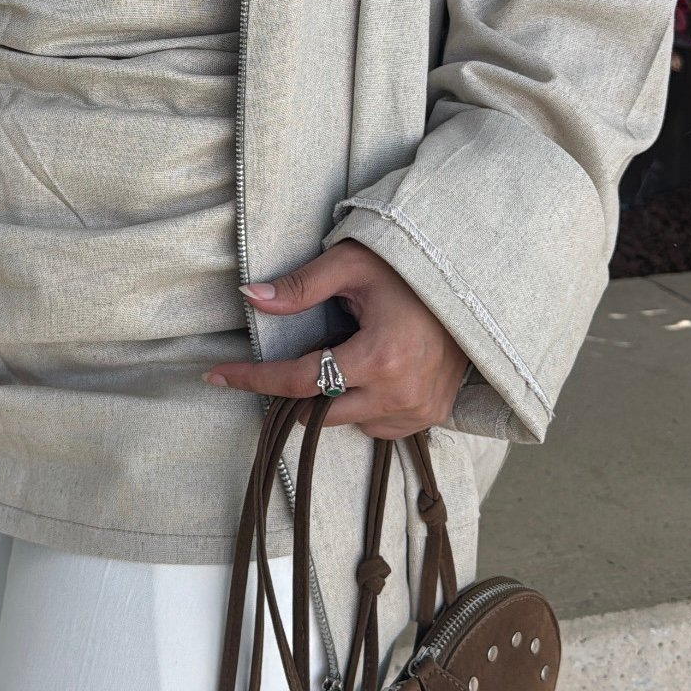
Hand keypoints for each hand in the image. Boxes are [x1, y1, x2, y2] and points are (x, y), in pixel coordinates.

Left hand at [204, 243, 468, 437]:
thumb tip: (250, 297)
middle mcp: (398, 394)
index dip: (253, 378)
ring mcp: (418, 410)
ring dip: (333, 398)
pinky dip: (363, 406)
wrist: (474, 285)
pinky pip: (378, 426)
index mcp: (378, 357)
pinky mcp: (431, 415)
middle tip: (298, 355)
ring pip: (347, 423)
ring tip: (348, 354)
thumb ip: (301, 286)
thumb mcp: (353, 265)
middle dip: (296, 390)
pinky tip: (372, 373)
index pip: (299, 380)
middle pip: (318, 413)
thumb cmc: (411, 270)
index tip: (216, 374)